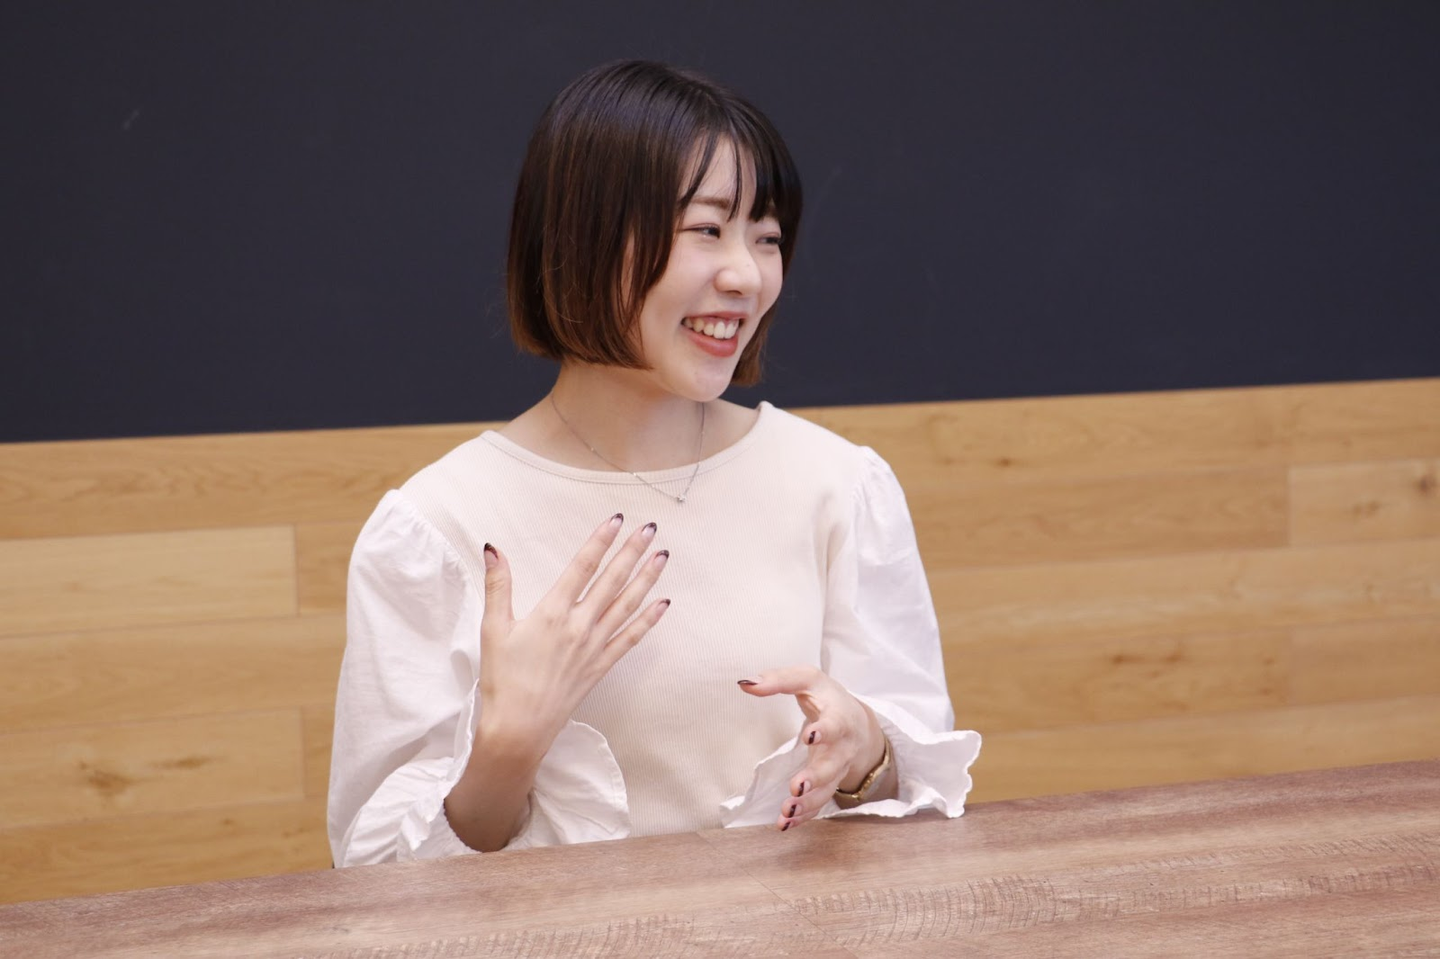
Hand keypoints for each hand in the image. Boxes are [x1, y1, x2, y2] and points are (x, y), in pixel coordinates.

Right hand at [479, 513, 670, 753]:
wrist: (519, 728)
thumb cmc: (503, 680)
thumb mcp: (493, 628)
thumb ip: (498, 586)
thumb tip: (493, 548)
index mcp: (553, 613)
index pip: (583, 567)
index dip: (601, 541)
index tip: (617, 519)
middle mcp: (579, 626)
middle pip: (612, 580)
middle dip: (632, 551)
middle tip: (650, 528)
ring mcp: (594, 647)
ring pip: (627, 605)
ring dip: (646, 578)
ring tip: (662, 556)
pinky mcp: (602, 666)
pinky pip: (631, 638)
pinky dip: (648, 620)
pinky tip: (663, 603)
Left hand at [737, 667, 886, 830]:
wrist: (855, 720)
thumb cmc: (826, 697)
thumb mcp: (807, 679)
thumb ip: (779, 680)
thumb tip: (747, 683)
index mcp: (839, 716)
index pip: (836, 724)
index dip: (825, 731)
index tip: (809, 736)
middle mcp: (842, 746)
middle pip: (833, 765)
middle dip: (816, 777)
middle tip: (797, 785)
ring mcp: (837, 769)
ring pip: (827, 790)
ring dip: (808, 802)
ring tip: (786, 811)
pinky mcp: (828, 784)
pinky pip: (819, 804)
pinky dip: (805, 815)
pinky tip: (785, 823)